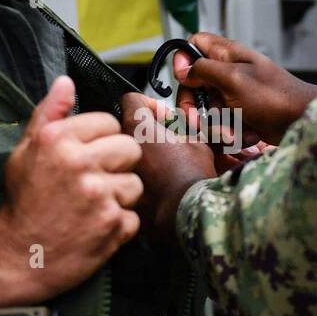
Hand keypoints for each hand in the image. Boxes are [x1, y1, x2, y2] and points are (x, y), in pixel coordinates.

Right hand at [0, 76, 141, 296]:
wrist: (15, 257)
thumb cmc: (21, 203)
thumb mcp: (25, 152)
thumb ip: (48, 114)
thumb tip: (66, 82)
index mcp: (58, 140)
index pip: (108, 123)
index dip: (102, 141)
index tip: (88, 158)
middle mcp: (80, 163)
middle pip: (130, 149)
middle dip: (118, 166)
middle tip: (95, 183)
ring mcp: (99, 195)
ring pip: (136, 184)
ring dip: (120, 197)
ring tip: (93, 208)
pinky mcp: (112, 225)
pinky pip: (133, 217)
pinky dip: (119, 226)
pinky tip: (95, 228)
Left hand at [119, 91, 217, 241]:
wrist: (184, 215)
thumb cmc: (192, 179)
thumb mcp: (199, 145)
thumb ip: (186, 131)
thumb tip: (184, 129)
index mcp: (139, 128)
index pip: (131, 100)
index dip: (149, 103)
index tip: (162, 115)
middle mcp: (122, 146)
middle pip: (127, 127)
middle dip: (145, 131)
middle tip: (165, 141)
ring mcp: (117, 169)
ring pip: (124, 153)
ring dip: (142, 155)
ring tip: (163, 165)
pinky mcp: (118, 190)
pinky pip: (124, 176)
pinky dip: (140, 176)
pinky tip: (157, 184)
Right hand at [172, 32, 316, 146]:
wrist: (301, 122)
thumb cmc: (274, 96)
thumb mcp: (234, 79)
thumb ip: (204, 70)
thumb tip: (182, 69)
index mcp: (227, 55)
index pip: (194, 44)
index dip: (184, 59)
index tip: (184, 79)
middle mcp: (228, 72)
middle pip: (194, 84)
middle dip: (195, 106)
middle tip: (198, 121)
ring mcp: (234, 94)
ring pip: (208, 109)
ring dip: (218, 125)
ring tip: (235, 131)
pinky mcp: (240, 114)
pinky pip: (223, 124)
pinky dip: (233, 132)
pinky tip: (249, 133)